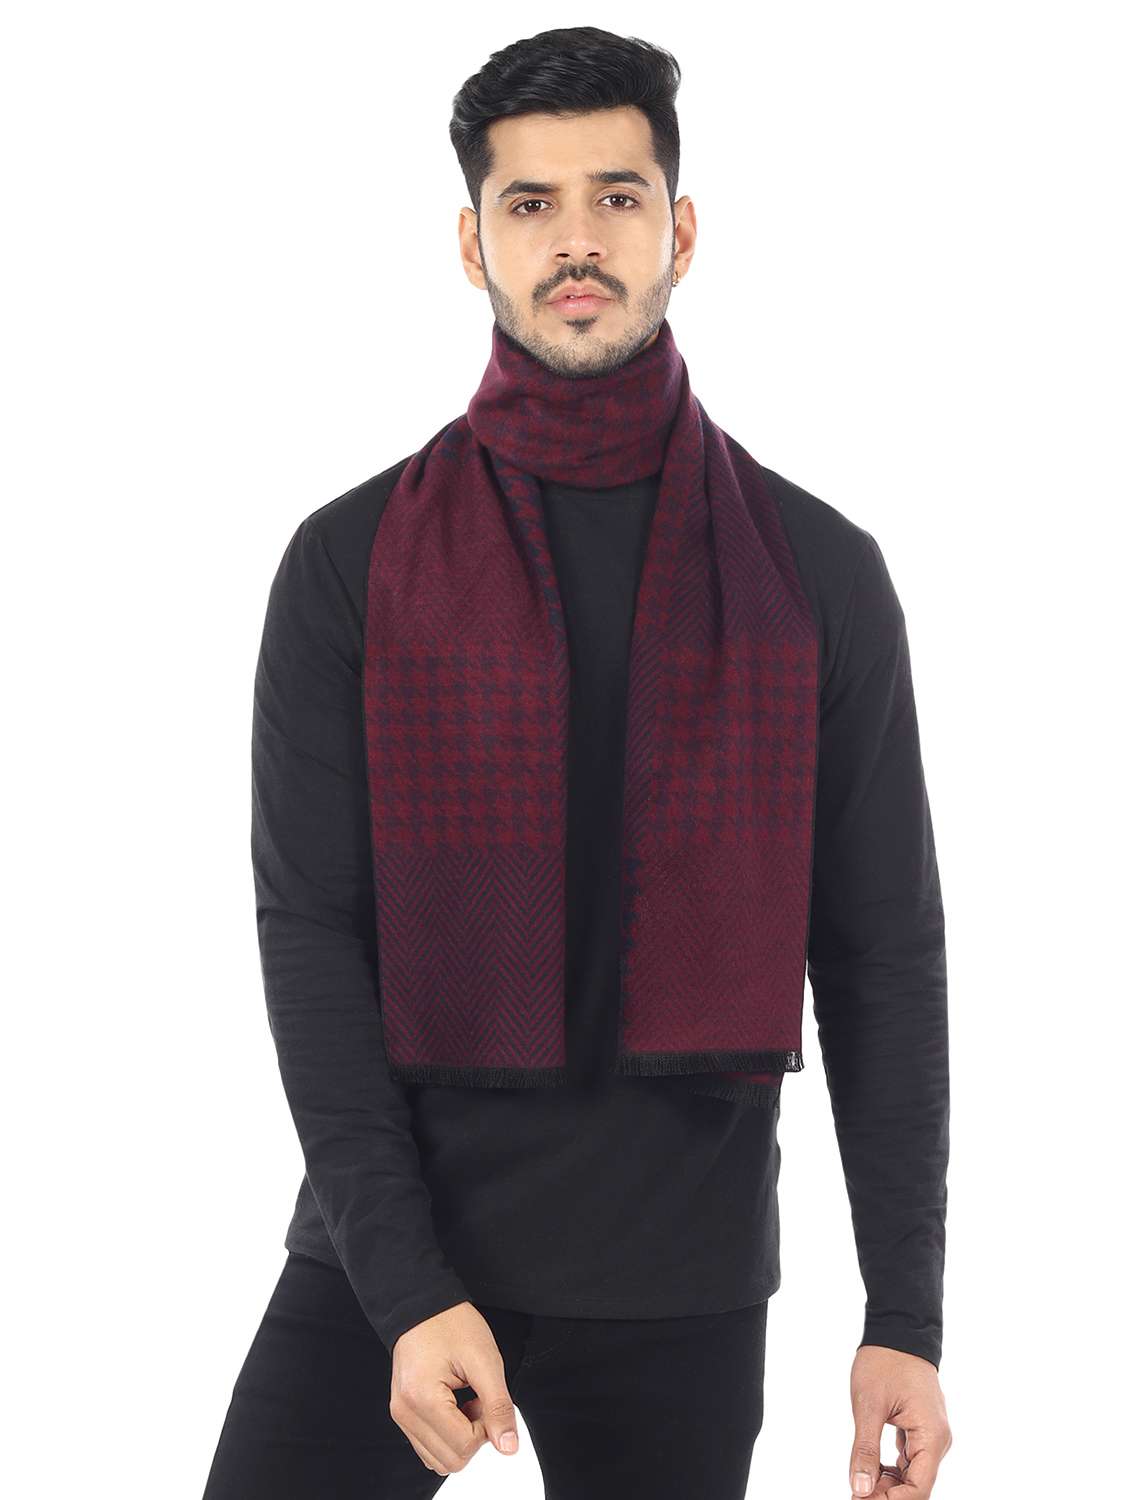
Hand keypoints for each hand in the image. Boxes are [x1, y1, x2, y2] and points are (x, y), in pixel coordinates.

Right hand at [389, 1301, 519, 1474]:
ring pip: (438, 1460)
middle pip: (450, 1461)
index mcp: (422, 1398)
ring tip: (467, 1401)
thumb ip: (498, 1406)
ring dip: (460, 1439)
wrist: (423, 1303)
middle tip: (479, 1401)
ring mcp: (401, 1414)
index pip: (463, 1447)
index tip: (487, 1400)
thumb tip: (508, 1446)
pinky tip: (455, 1406)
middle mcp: (404, 1412)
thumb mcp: (485, 1360)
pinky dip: (448, 1435)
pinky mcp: (403, 1413)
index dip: (486, 1429)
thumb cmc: (451, 1323)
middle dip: (473, 1437)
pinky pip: (428, 1446)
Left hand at [848, 1344, 952, 1496]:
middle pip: (916, 1486)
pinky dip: (891, 1469)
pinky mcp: (921, 1429)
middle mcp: (937, 1440)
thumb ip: (865, 1450)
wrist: (898, 1330)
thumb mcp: (868, 1406)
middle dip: (887, 1494)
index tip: (861, 1499)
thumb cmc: (884, 1362)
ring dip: (888, 1484)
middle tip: (856, 1492)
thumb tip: (860, 1488)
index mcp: (931, 1436)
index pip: (918, 1490)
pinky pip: (910, 1460)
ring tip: (860, 1483)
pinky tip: (872, 1469)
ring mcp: (931, 1435)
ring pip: (913, 1475)